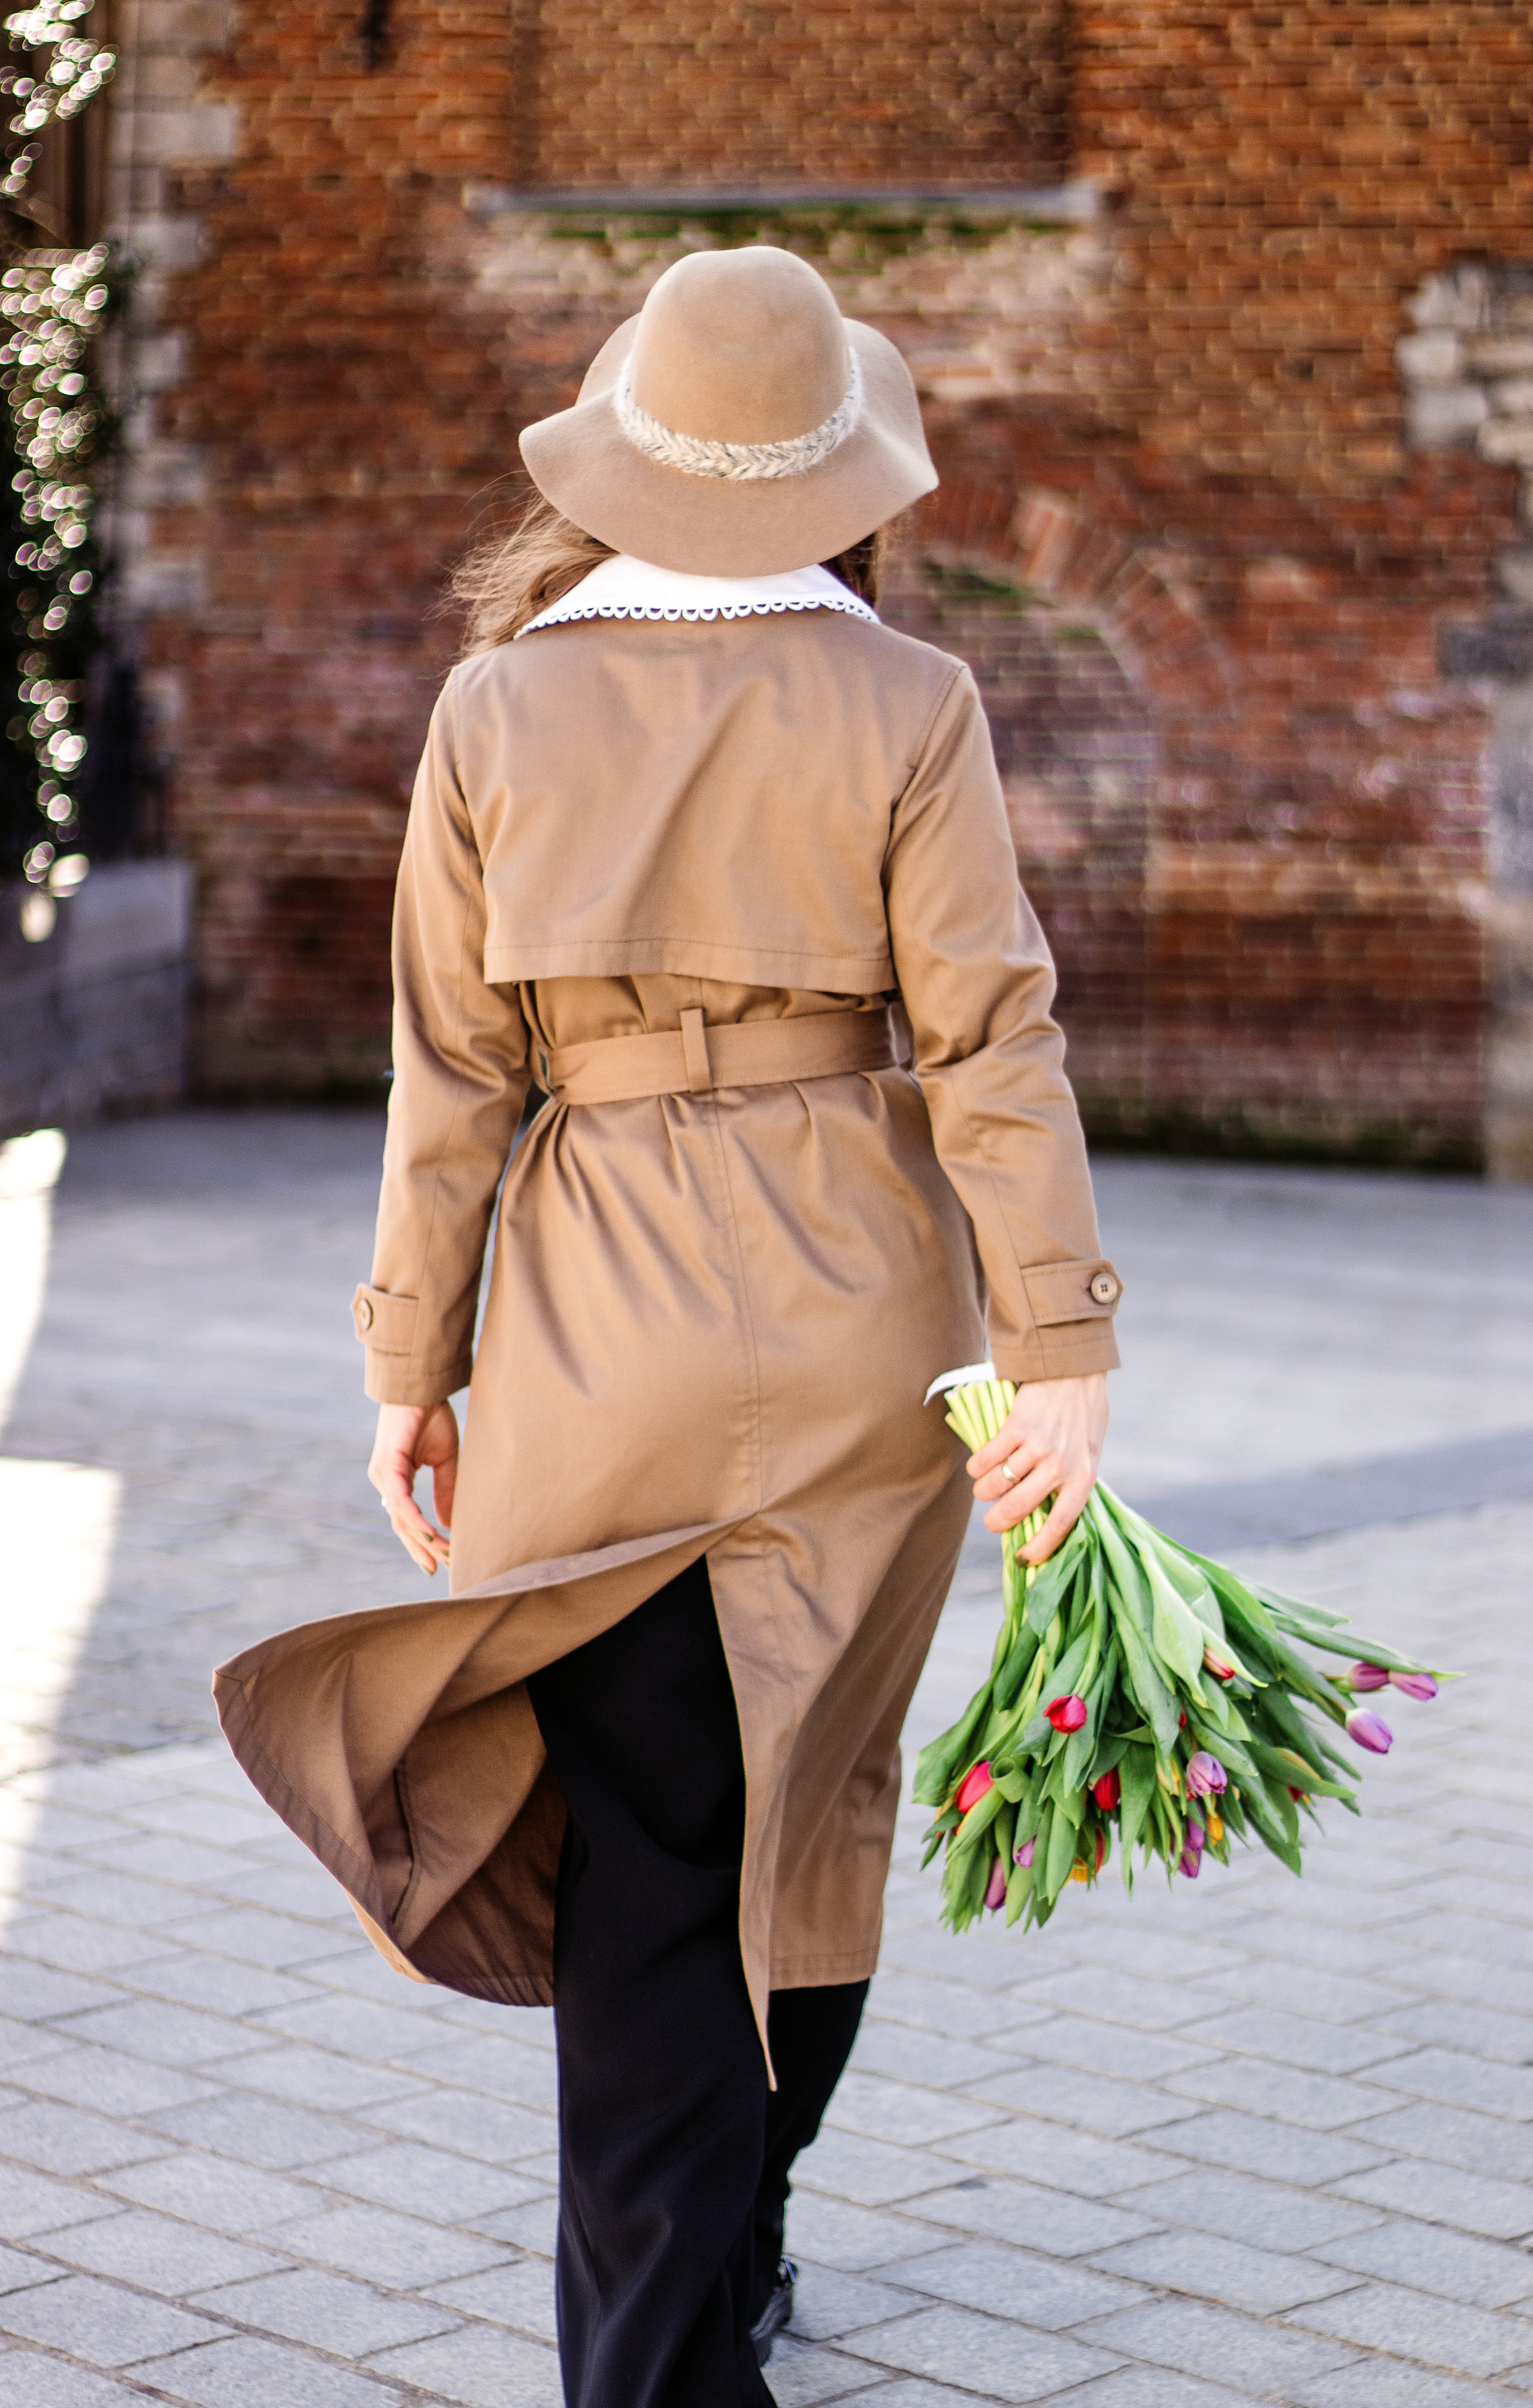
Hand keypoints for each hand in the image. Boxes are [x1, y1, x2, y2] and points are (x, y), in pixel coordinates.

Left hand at [368, 1401, 457, 1575]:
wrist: (423, 1387)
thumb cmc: (431, 1416)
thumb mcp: (445, 1460)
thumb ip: (445, 1490)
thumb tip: (447, 1523)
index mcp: (395, 1479)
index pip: (407, 1519)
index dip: (422, 1541)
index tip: (442, 1559)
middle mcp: (385, 1480)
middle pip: (401, 1525)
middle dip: (421, 1550)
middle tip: (439, 1570)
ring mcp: (383, 1475)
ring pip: (401, 1518)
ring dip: (422, 1540)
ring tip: (442, 1557)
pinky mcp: (388, 1467)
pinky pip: (401, 1502)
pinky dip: (416, 1521)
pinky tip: (431, 1536)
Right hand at [966, 1372, 1108, 1565]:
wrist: (1075, 1371)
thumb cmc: (1083, 1415)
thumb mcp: (1088, 1453)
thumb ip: (1071, 1481)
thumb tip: (1044, 1515)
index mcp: (1083, 1478)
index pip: (1060, 1526)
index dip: (1038, 1548)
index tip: (1023, 1559)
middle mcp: (1061, 1466)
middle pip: (1017, 1509)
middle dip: (997, 1522)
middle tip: (991, 1522)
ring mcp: (1037, 1447)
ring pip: (996, 1485)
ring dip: (983, 1492)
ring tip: (983, 1489)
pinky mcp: (1016, 1428)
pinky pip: (985, 1459)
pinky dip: (976, 1467)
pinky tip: (977, 1466)